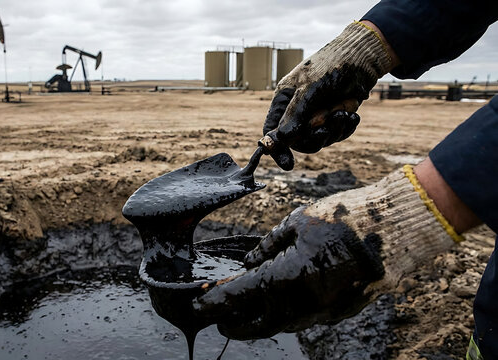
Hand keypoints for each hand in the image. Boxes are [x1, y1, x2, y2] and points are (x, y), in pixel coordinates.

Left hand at [193, 167, 459, 339]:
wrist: (392, 232)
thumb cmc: (340, 221)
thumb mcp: (295, 224)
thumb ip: (268, 247)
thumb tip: (249, 263)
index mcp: (283, 277)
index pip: (237, 297)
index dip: (214, 305)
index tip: (198, 309)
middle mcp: (299, 303)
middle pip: (257, 323)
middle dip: (235, 324)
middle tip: (221, 321)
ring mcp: (321, 312)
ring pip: (281, 324)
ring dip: (261, 321)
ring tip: (246, 316)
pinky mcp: (338, 314)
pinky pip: (304, 320)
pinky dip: (287, 315)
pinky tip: (282, 305)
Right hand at [261, 22, 392, 169]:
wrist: (365, 56)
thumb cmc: (332, 65)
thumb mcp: (311, 89)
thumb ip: (296, 114)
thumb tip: (282, 140)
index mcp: (284, 99)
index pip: (272, 130)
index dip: (277, 148)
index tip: (287, 164)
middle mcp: (298, 109)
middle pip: (297, 140)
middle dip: (313, 138)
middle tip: (326, 129)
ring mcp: (317, 114)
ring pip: (319, 139)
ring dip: (333, 130)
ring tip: (344, 113)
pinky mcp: (335, 117)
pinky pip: (336, 134)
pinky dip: (345, 127)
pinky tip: (353, 115)